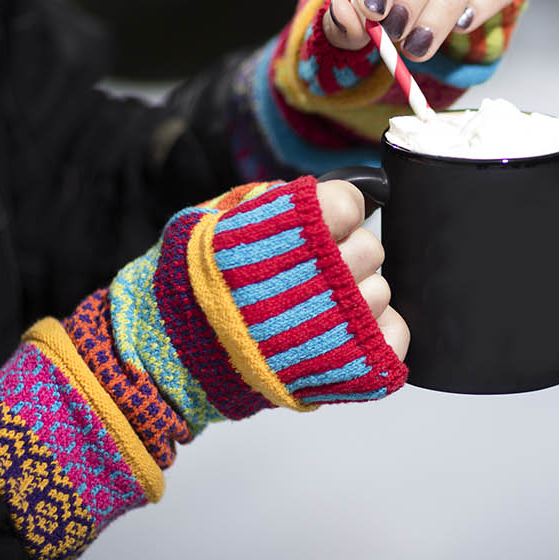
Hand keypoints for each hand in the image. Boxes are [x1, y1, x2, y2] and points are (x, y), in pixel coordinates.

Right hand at [0, 176, 409, 559]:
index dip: (336, 213)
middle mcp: (326, 267)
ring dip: (352, 299)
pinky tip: (343, 336)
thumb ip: (275, 204)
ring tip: (311, 312)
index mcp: (295, 225)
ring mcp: (341, 318)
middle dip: (343, 256)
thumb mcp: (220, 219)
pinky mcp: (349, 362)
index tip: (318, 226)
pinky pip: (394, 337)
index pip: (351, 202)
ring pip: (379, 292)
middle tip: (307, 275)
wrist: (165, 356)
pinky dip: (376, 336)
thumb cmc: (187, 285)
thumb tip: (327, 197)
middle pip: (370, 249)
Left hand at [322, 0, 525, 60]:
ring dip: (443, 5)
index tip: (373, 9)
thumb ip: (342, 24)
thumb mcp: (346, 33)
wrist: (409, 47)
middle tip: (398, 30)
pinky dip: (485, 0)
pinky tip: (463, 26)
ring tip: (419, 46)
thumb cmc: (373, 30)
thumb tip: (349, 15)